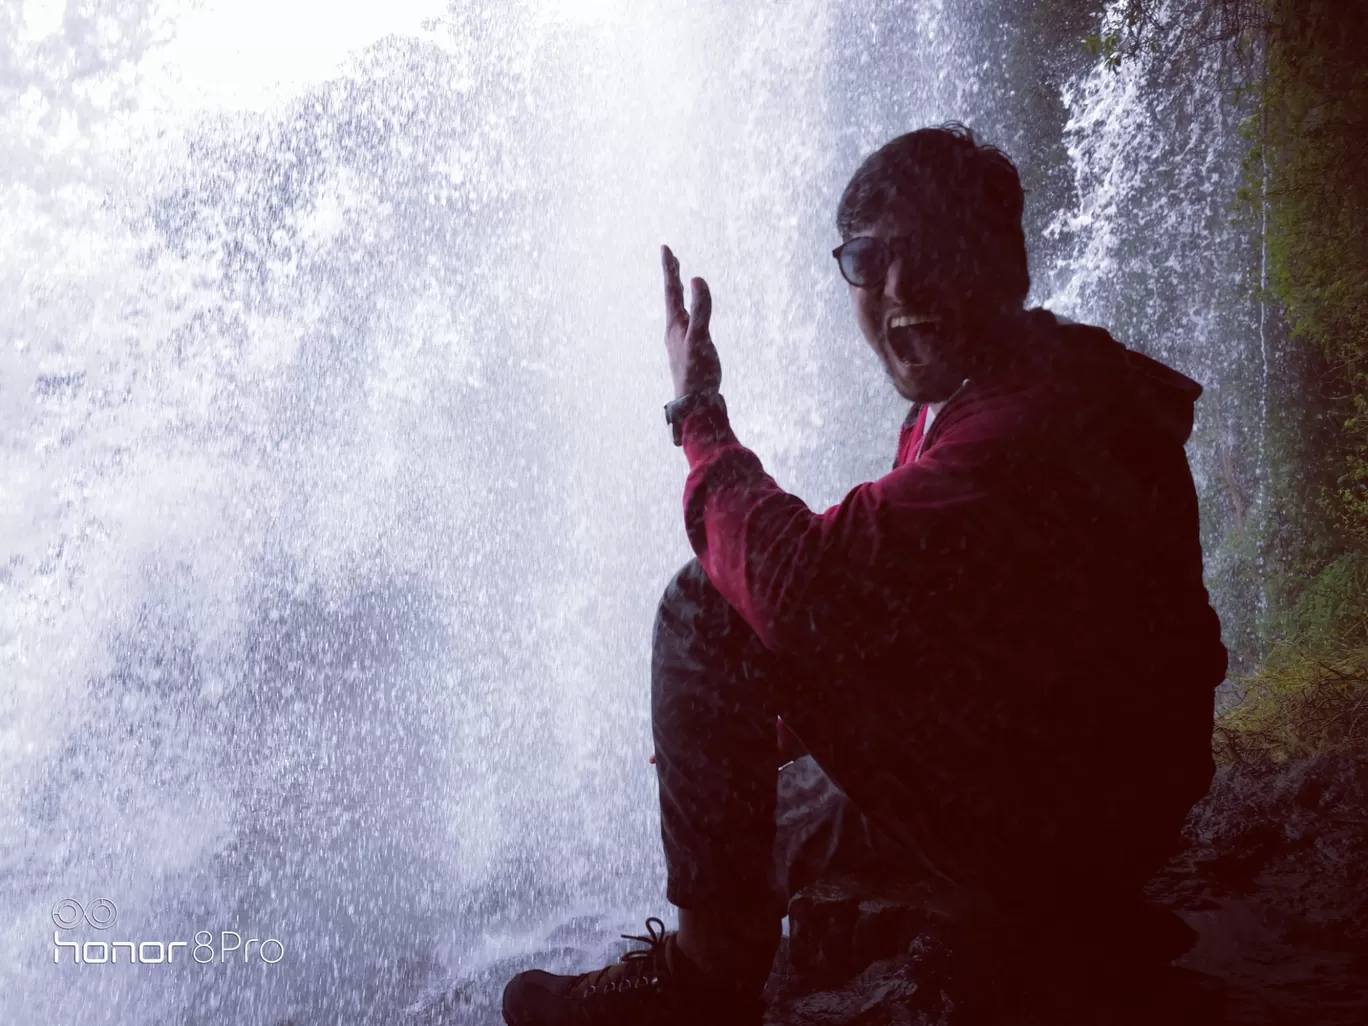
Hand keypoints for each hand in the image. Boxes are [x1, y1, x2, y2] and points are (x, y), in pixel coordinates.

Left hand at [661, 244, 721, 398]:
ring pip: (679, 310)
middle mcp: (675, 330)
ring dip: (678, 293)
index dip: (670, 269)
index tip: (665, 248)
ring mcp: (681, 341)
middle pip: (672, 298)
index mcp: (675, 325)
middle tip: (671, 257)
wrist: (696, 405)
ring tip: (679, 282)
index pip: (671, 290)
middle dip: (672, 277)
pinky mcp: (690, 351)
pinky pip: (689, 322)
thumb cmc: (697, 373)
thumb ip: (700, 309)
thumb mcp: (700, 338)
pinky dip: (690, 310)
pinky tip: (692, 316)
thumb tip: (697, 279)